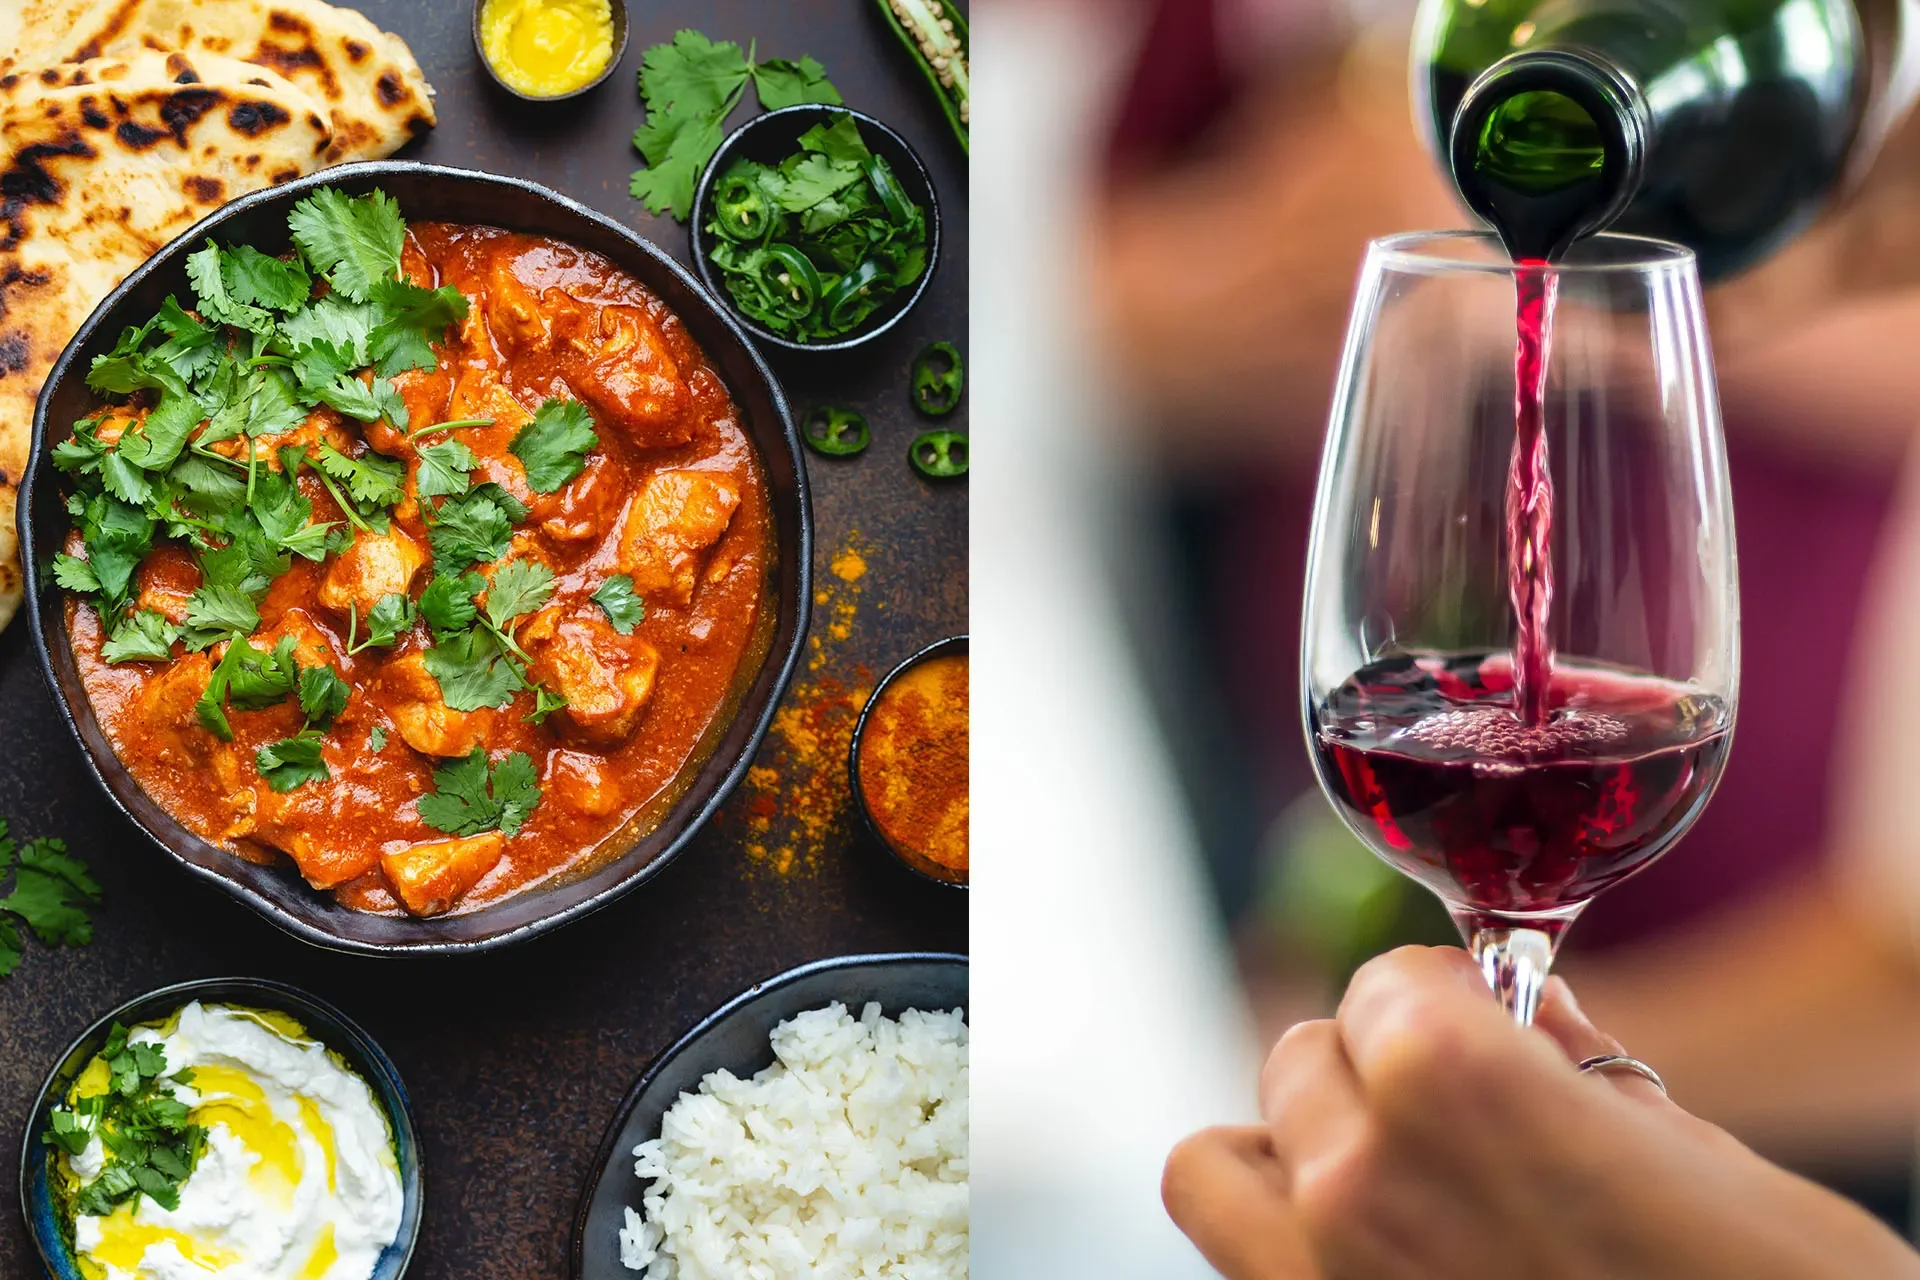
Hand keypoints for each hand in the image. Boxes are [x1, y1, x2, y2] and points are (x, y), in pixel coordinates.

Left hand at [1164, 946, 1919, 1279]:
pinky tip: (1364, 1247)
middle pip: (1300, 1059)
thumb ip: (1576, 1068)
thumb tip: (1525, 1015)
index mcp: (1447, 1081)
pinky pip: (1235, 1263)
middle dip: (1373, 1069)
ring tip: (1380, 1174)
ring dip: (1289, 1151)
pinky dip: (1274, 1237)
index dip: (1448, 1001)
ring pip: (1217, 1166)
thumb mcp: (1697, 1153)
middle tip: (1456, 1114)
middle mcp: (1354, 1180)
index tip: (1494, 1026)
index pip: (1383, 983)